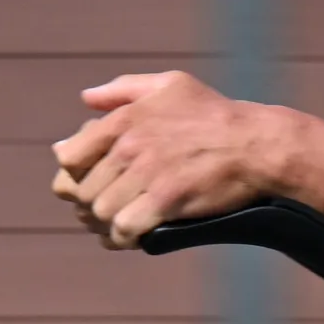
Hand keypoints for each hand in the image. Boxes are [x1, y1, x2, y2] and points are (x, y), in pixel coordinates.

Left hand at [50, 70, 278, 249]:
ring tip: (117, 226)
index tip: (92, 181)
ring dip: (105, 224)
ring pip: (100, 212)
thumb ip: (122, 88)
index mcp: (123, 120)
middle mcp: (129, 146)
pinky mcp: (166, 201)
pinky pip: (125, 228)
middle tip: (107, 210)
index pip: (68, 157)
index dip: (74, 175)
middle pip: (82, 191)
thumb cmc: (214, 114)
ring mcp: (147, 175)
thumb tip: (86, 98)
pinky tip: (130, 239)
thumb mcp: (169, 84)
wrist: (255, 145)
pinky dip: (123, 238)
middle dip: (90, 205)